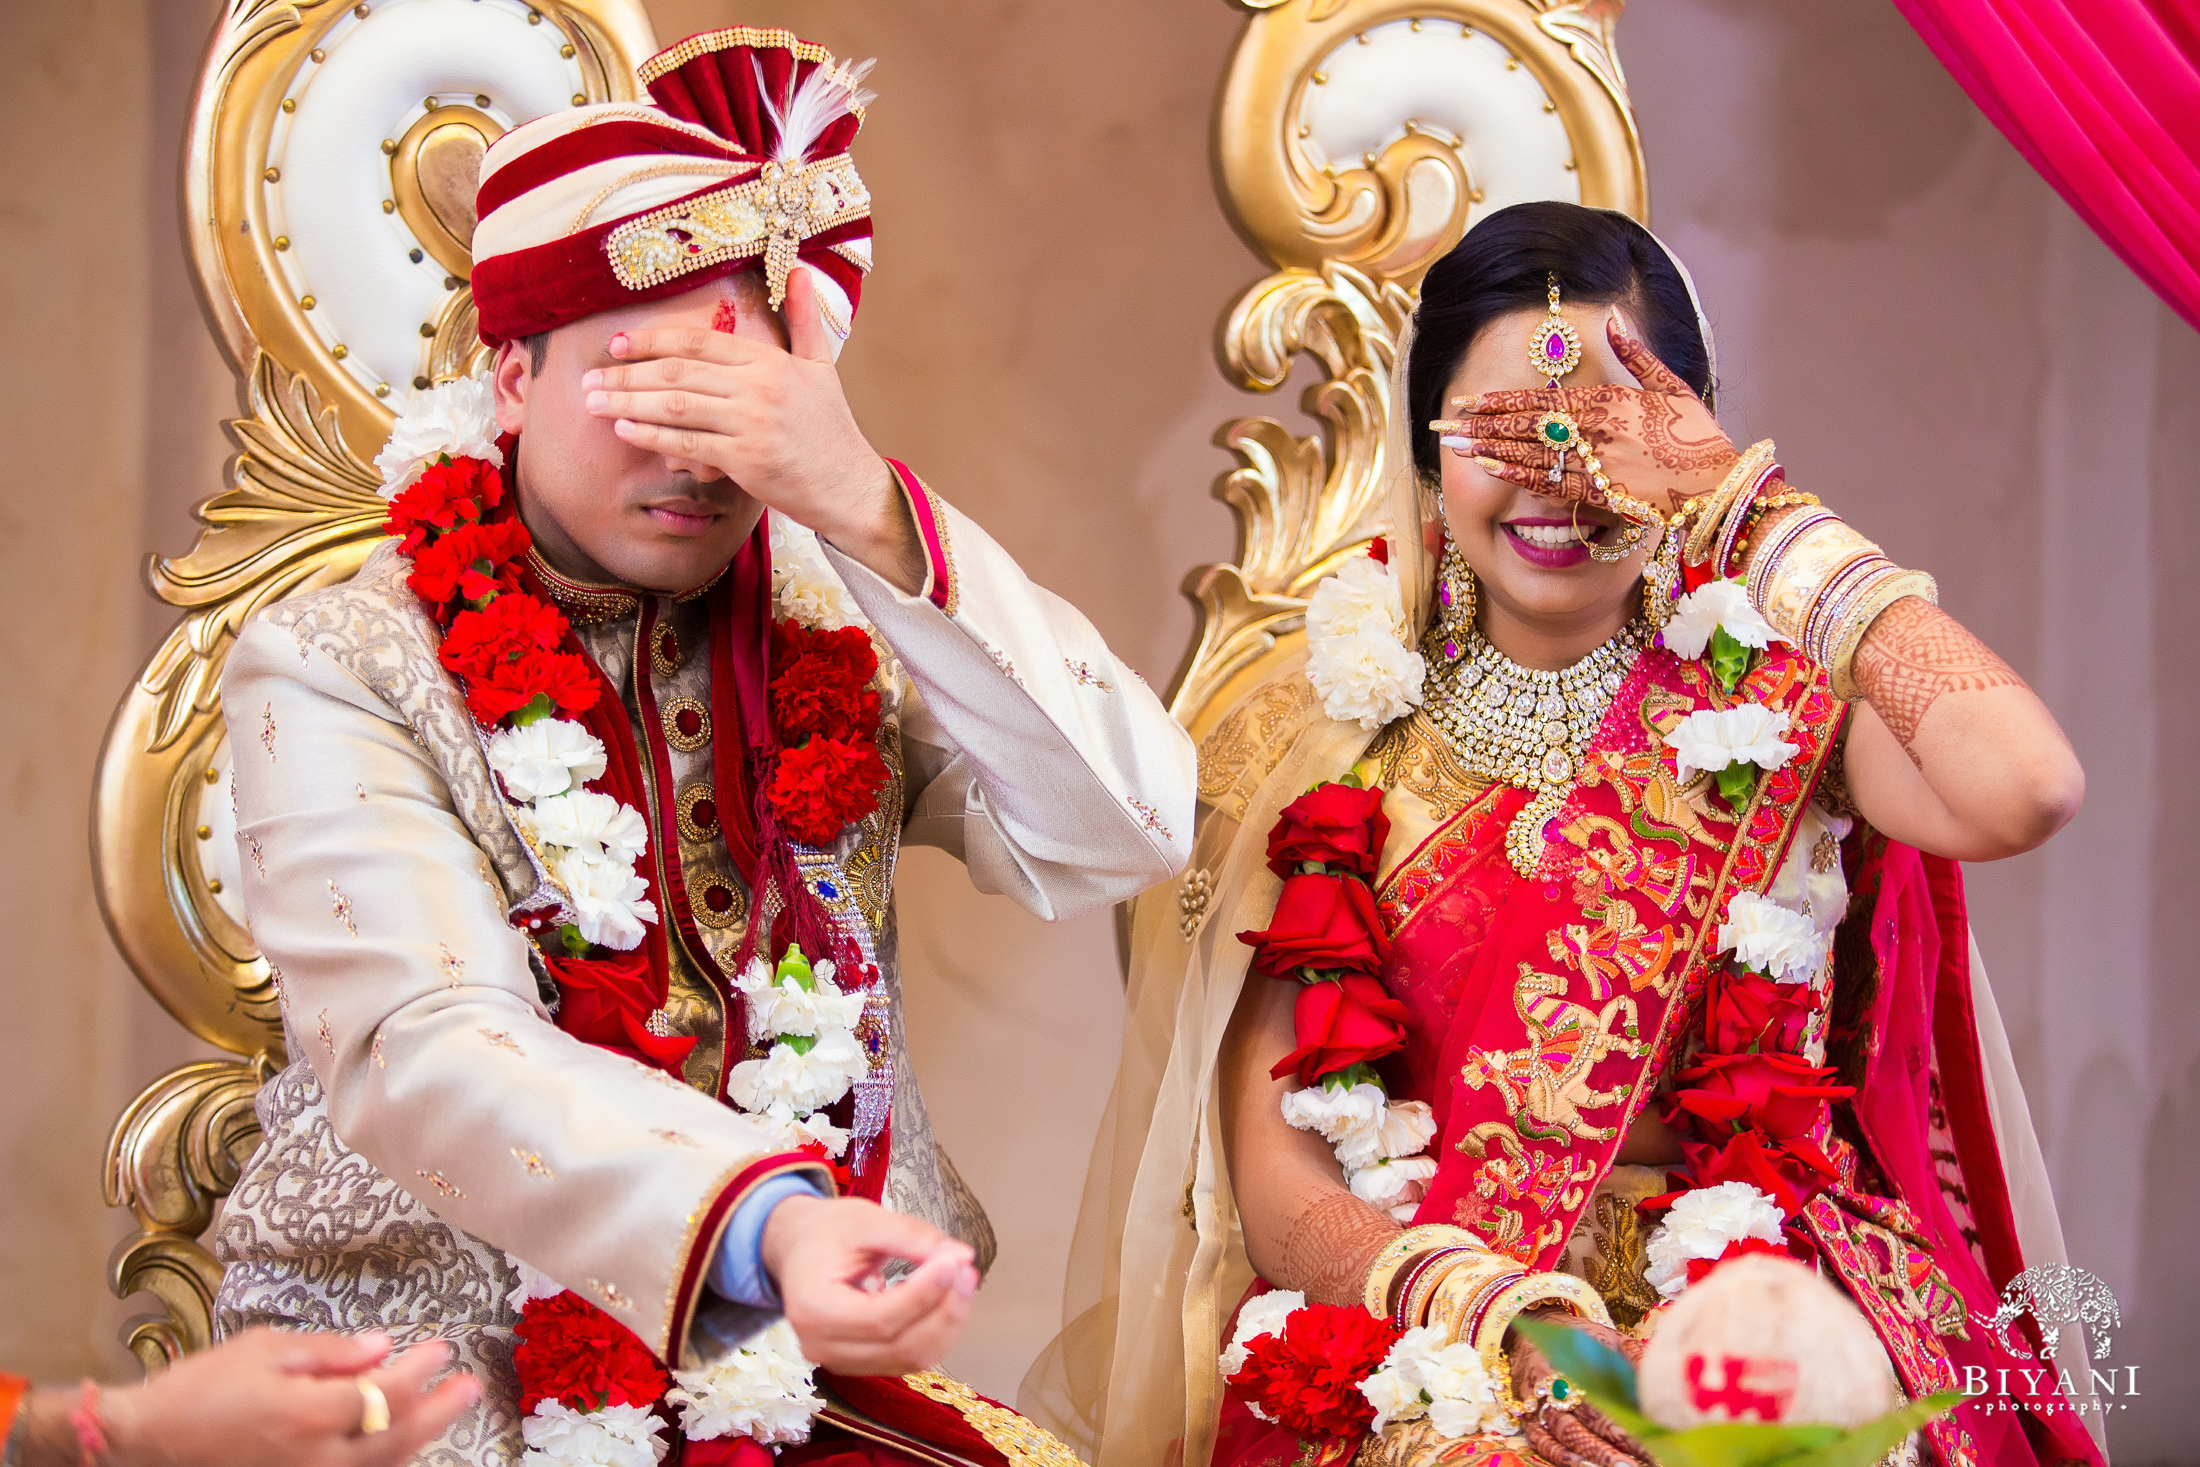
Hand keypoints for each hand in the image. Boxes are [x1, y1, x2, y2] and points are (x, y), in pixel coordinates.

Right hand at [86, 1329, 476, 1466]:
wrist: (148, 1440)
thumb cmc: (201, 1388)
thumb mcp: (265, 1349)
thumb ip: (330, 1351)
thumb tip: (382, 1347)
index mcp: (307, 1415)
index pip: (385, 1393)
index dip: (419, 1369)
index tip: (440, 1349)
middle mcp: (313, 1457)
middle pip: (396, 1437)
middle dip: (439, 1411)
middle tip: (470, 1387)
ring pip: (379, 1465)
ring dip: (417, 1438)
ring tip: (444, 1410)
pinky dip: (383, 1460)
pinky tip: (399, 1442)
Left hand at [580, 269, 919, 586]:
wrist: (850, 485)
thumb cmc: (831, 428)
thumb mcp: (822, 366)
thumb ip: (804, 319)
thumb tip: (802, 270)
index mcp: (770, 361)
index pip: (699, 342)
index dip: (653, 340)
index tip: (617, 344)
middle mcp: (759, 387)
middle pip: (679, 372)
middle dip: (627, 374)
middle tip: (589, 378)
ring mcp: (752, 423)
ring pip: (676, 405)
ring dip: (628, 402)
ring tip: (593, 403)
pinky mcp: (747, 460)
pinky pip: (688, 443)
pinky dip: (652, 435)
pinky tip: (624, 430)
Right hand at [762, 1194, 979, 1374]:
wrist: (799, 1249)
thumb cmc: (827, 1232)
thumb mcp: (866, 1220)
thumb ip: (911, 1236)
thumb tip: (961, 1256)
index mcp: (813, 1310)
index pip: (879, 1318)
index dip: (924, 1294)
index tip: (954, 1261)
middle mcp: (822, 1347)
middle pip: (899, 1345)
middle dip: (944, 1309)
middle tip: (966, 1267)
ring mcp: (840, 1362)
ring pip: (910, 1358)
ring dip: (947, 1322)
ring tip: (962, 1278)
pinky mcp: (861, 1364)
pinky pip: (909, 1358)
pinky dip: (937, 1330)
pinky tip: (947, 1297)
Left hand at [1434, 313, 1738, 516]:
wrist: (1724, 486)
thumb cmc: (1700, 437)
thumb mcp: (1672, 386)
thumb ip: (1636, 352)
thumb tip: (1611, 314)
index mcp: (1611, 402)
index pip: (1543, 399)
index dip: (1501, 400)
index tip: (1468, 400)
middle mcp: (1599, 432)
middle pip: (1528, 426)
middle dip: (1483, 426)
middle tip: (1445, 425)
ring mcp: (1600, 465)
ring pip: (1534, 456)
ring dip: (1492, 452)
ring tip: (1457, 449)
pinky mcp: (1605, 496)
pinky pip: (1554, 486)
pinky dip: (1522, 478)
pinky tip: (1495, 473)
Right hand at [1506, 1315, 1652, 1466]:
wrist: (1539, 1325)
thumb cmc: (1582, 1336)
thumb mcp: (1610, 1337)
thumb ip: (1635, 1357)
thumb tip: (1664, 1378)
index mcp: (1575, 1364)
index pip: (1603, 1404)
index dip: (1626, 1428)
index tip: (1652, 1445)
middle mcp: (1553, 1385)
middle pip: (1584, 1424)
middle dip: (1612, 1449)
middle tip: (1638, 1465)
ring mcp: (1538, 1402)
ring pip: (1563, 1435)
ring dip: (1590, 1455)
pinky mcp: (1527, 1413)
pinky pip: (1539, 1439)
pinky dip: (1557, 1454)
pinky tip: (1581, 1465)